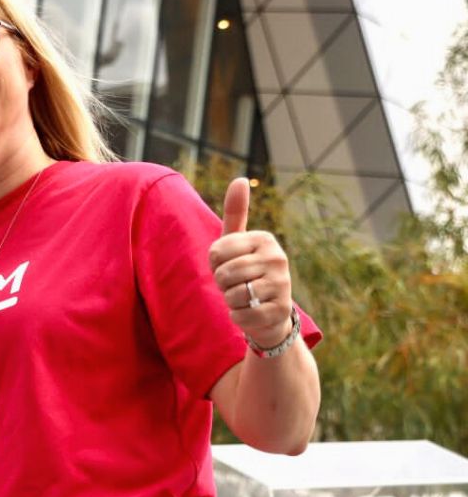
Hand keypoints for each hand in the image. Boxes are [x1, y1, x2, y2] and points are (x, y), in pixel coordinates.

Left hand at [208, 178, 295, 348]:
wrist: (267, 311)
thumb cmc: (246, 271)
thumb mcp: (237, 242)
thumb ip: (235, 213)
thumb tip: (240, 179)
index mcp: (264, 239)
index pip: (216, 252)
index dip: (214, 264)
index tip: (228, 265)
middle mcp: (278, 258)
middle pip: (224, 274)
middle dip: (222, 284)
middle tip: (235, 284)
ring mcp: (282, 284)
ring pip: (233, 295)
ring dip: (230, 301)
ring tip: (244, 297)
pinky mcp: (280, 310)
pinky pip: (241, 316)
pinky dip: (238, 318)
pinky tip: (250, 312)